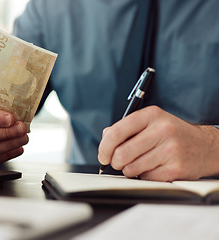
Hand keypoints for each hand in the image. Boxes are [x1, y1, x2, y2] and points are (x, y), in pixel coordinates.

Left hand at [98, 106, 218, 180]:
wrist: (205, 147)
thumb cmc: (171, 134)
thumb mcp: (150, 123)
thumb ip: (125, 128)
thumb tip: (105, 138)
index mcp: (151, 115)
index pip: (116, 132)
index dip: (104, 147)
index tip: (103, 156)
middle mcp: (162, 130)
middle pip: (122, 153)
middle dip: (115, 162)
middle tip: (118, 163)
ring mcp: (170, 150)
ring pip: (131, 168)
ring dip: (129, 170)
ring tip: (138, 164)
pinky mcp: (176, 168)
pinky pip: (146, 178)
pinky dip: (144, 176)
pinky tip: (153, 168)